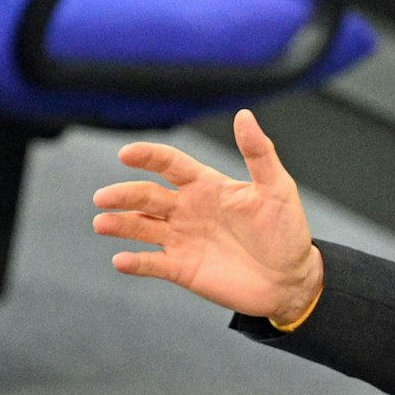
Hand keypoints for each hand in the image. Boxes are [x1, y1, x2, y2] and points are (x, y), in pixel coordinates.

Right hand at [93, 109, 322, 322]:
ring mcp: (183, 240)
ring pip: (142, 228)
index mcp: (207, 186)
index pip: (169, 164)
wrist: (292, 280)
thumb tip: (244, 115)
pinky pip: (152, 264)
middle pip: (147, 196)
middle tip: (103, 197)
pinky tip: (121, 260)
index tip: (127, 153)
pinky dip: (135, 263)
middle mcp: (188, 210)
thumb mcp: (278, 188)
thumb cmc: (287, 231)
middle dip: (124, 194)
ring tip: (101, 223)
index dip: (148, 156)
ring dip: (120, 224)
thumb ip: (259, 153)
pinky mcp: (182, 269)